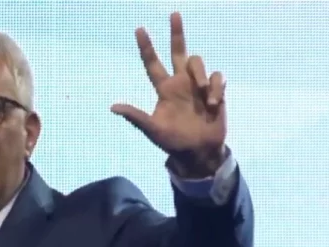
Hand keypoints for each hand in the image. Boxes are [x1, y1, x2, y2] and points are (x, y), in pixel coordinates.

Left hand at [111, 12, 226, 177]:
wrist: (198, 152)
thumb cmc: (172, 141)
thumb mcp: (152, 130)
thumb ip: (136, 117)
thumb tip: (112, 107)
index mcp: (164, 89)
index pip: (152, 63)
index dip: (146, 47)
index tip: (139, 29)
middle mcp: (180, 83)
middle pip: (178, 51)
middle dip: (176, 33)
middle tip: (173, 13)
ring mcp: (197, 86)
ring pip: (198, 62)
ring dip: (200, 75)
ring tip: (204, 98)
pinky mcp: (214, 91)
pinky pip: (216, 77)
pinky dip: (214, 88)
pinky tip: (212, 104)